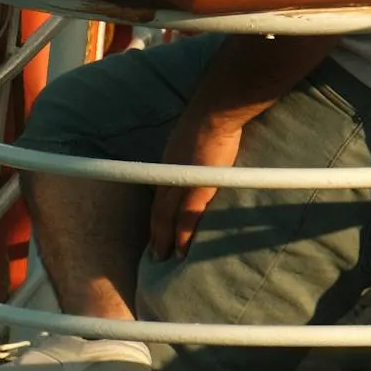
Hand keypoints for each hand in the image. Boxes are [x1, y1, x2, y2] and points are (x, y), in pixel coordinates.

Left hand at [149, 108, 244, 260]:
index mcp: (169, 163)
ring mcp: (181, 180)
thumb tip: (196, 165)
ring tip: (162, 258)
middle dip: (156, 233)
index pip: (159, 195)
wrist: (215, 112)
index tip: (156, 231)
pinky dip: (182, 235)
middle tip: (155, 255)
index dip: (157, 216)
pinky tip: (180, 251)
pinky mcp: (196, 186)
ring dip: (163, 239)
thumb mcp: (192, 140)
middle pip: (158, 209)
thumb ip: (191, 156)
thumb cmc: (209, 121)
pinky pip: (186, 216)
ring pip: (166, 216)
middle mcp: (169, 173)